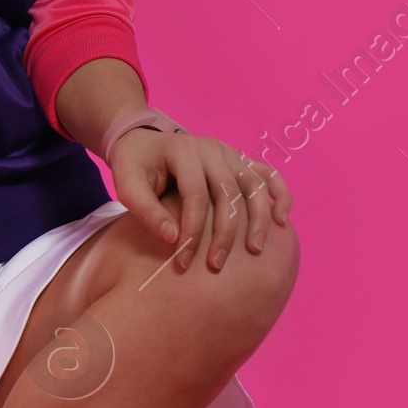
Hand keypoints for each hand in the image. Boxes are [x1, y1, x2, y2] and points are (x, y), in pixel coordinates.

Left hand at [110, 128, 291, 273]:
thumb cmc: (134, 166)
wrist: (142, 142)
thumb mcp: (126, 184)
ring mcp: (229, 152)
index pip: (195, 195)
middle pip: (228, 192)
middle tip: (216, 265)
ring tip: (255, 249)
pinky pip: (267, 174)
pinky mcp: (239, 159)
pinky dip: (279, 195)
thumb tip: (172, 238)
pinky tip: (281, 220)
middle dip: (224, 233)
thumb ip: (145, 210)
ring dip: (258, 218)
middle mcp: (211, 148)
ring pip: (254, 184)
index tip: (183, 262)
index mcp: (183, 151)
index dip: (191, 231)